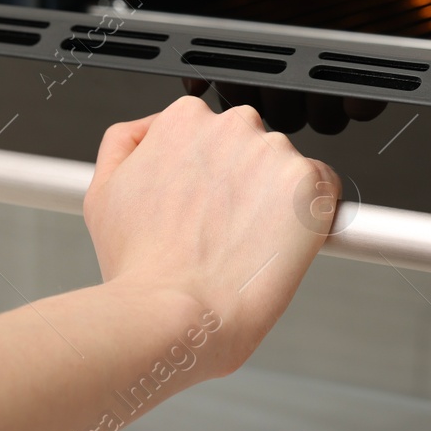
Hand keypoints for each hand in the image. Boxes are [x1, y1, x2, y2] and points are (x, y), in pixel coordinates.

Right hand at [82, 95, 340, 378]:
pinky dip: (311, 218)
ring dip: (276, 201)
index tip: (209, 203)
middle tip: (225, 228)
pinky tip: (279, 246)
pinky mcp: (307, 185)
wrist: (175, 312)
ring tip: (248, 244)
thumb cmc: (141, 267)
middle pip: (253, 147)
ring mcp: (273, 152)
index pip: (214, 132)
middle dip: (245, 182)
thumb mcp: (105, 191)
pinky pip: (325, 192)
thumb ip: (126, 144)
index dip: (213, 173)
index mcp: (184, 118)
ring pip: (287, 170)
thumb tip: (148, 131)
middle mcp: (232, 124)